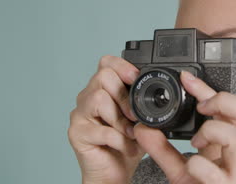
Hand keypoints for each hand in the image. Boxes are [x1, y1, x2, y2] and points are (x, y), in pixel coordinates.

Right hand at [68, 55, 144, 183]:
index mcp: (103, 88)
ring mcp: (79, 114)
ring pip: (98, 98)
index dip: (123, 66)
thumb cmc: (127, 143)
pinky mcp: (76, 133)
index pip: (107, 63)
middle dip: (125, 96)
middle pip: (103, 76)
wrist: (114, 172)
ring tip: (132, 133)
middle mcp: (88, 97)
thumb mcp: (141, 119)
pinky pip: (100, 129)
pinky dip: (119, 139)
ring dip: (121, 118)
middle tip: (135, 117)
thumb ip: (145, 104)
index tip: (138, 78)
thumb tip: (159, 93)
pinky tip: (127, 146)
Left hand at [135, 70, 235, 183]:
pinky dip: (200, 166)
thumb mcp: (181, 165)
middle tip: (204, 108)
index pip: (235, 107)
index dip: (211, 89)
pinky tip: (190, 166)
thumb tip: (143, 126)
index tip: (186, 78)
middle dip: (228, 104)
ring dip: (215, 132)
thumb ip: (162, 145)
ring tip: (197, 141)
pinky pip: (218, 174)